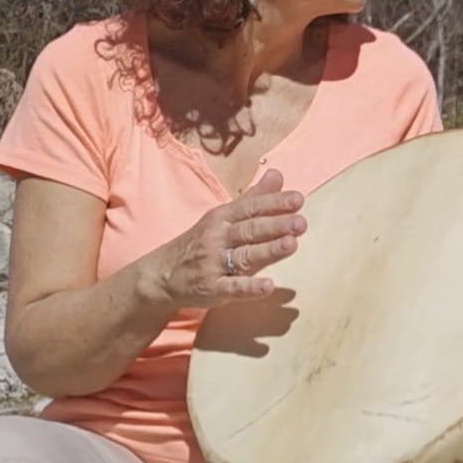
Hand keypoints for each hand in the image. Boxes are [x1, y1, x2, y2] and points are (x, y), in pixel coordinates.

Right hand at [150, 168, 306, 307]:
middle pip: (250, 230)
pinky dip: (249, 288)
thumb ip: (253, 198)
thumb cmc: (200, 243)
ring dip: (268, 250)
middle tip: (301, 222)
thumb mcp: (223, 217)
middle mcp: (217, 238)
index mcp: (222, 218)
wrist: (161, 274)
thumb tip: (278, 174)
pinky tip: (268, 286)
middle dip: (276, 225)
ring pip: (244, 256)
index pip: (250, 207)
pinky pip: (232, 288)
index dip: (274, 203)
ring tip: (291, 244)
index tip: (298, 199)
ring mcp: (213, 264)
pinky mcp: (211, 288)